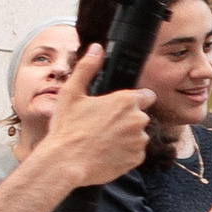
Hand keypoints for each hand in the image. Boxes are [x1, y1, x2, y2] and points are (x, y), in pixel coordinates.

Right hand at [35, 48, 152, 191]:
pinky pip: (135, 153)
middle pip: (140, 116)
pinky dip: (124, 153)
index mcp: (125, 101)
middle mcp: (138, 120)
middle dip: (126, 119)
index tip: (122, 105)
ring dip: (126, 136)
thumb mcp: (71, 92)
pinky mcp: (136, 159)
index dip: (135, 99)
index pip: (146, 95)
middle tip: (103, 124)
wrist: (65, 163)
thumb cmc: (67, 129)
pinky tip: (106, 152)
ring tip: (102, 139)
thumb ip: (87, 68)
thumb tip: (96, 49)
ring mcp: (139, 141)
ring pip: (138, 135)